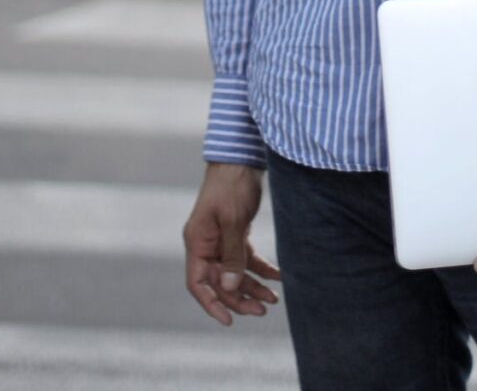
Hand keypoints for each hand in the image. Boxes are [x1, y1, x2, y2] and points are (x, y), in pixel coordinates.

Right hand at [182, 162, 282, 325]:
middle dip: (240, 298)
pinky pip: (246, 258)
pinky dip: (261, 268)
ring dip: (252, 286)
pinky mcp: (235, 232)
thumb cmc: (231, 185)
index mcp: (197, 242)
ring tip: (274, 299)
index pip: (198, 283)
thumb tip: (230, 287)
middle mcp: (206, 244)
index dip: (211, 304)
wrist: (241, 156)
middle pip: (220, 282)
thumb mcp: (233, 220)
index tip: (229, 321)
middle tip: (263, 310)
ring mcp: (220, 239)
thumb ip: (232, 254)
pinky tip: (278, 276)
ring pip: (235, 272)